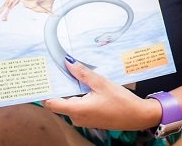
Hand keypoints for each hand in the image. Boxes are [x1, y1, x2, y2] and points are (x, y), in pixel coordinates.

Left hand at [42, 59, 161, 130]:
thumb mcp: (101, 83)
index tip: (44, 79)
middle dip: (58, 87)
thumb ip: (83, 73)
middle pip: (58, 103)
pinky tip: (83, 85)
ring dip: (69, 91)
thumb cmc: (121, 102)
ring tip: (71, 74)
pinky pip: (77, 107)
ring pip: (68, 104)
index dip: (45, 91)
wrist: (137, 116)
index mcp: (77, 110)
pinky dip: (77, 96)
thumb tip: (68, 62)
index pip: (51, 103)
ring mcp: (83, 120)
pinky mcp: (89, 119)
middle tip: (56, 70)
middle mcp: (77, 117)